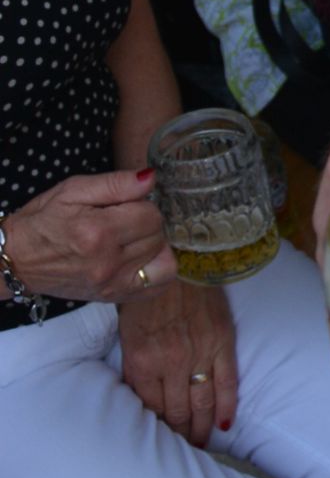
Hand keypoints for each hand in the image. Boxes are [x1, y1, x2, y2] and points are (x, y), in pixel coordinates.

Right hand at [2, 170, 174, 306]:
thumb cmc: (43, 221)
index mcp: (98, 231)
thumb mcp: (73, 190)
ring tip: (135, 239)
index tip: (125, 204)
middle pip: (158, 237)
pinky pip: (157, 288)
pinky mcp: (112, 297)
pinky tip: (143, 259)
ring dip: (155, 246)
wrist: (17, 259)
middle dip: (148, 223)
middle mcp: (108, 262)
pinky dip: (158, 271)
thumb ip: (116, 183)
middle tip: (125, 220)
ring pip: (164, 261)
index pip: (152, 215)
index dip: (142, 204)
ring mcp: (111, 284)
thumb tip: (151, 179)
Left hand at [117, 276, 237, 442]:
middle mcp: (169, 363)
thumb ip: (136, 365)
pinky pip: (227, 383)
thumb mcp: (128, 331)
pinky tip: (226, 424)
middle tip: (183, 447)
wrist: (180, 258)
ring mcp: (199, 354)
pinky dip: (227, 407)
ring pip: (202, 404)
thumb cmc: (149, 293)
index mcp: (141, 361)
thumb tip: (143, 398)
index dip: (156, 427)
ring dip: (202, 428)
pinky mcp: (223, 343)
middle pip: (176, 413)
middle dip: (179, 434)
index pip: (149, 408)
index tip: (161, 438)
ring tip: (202, 443)